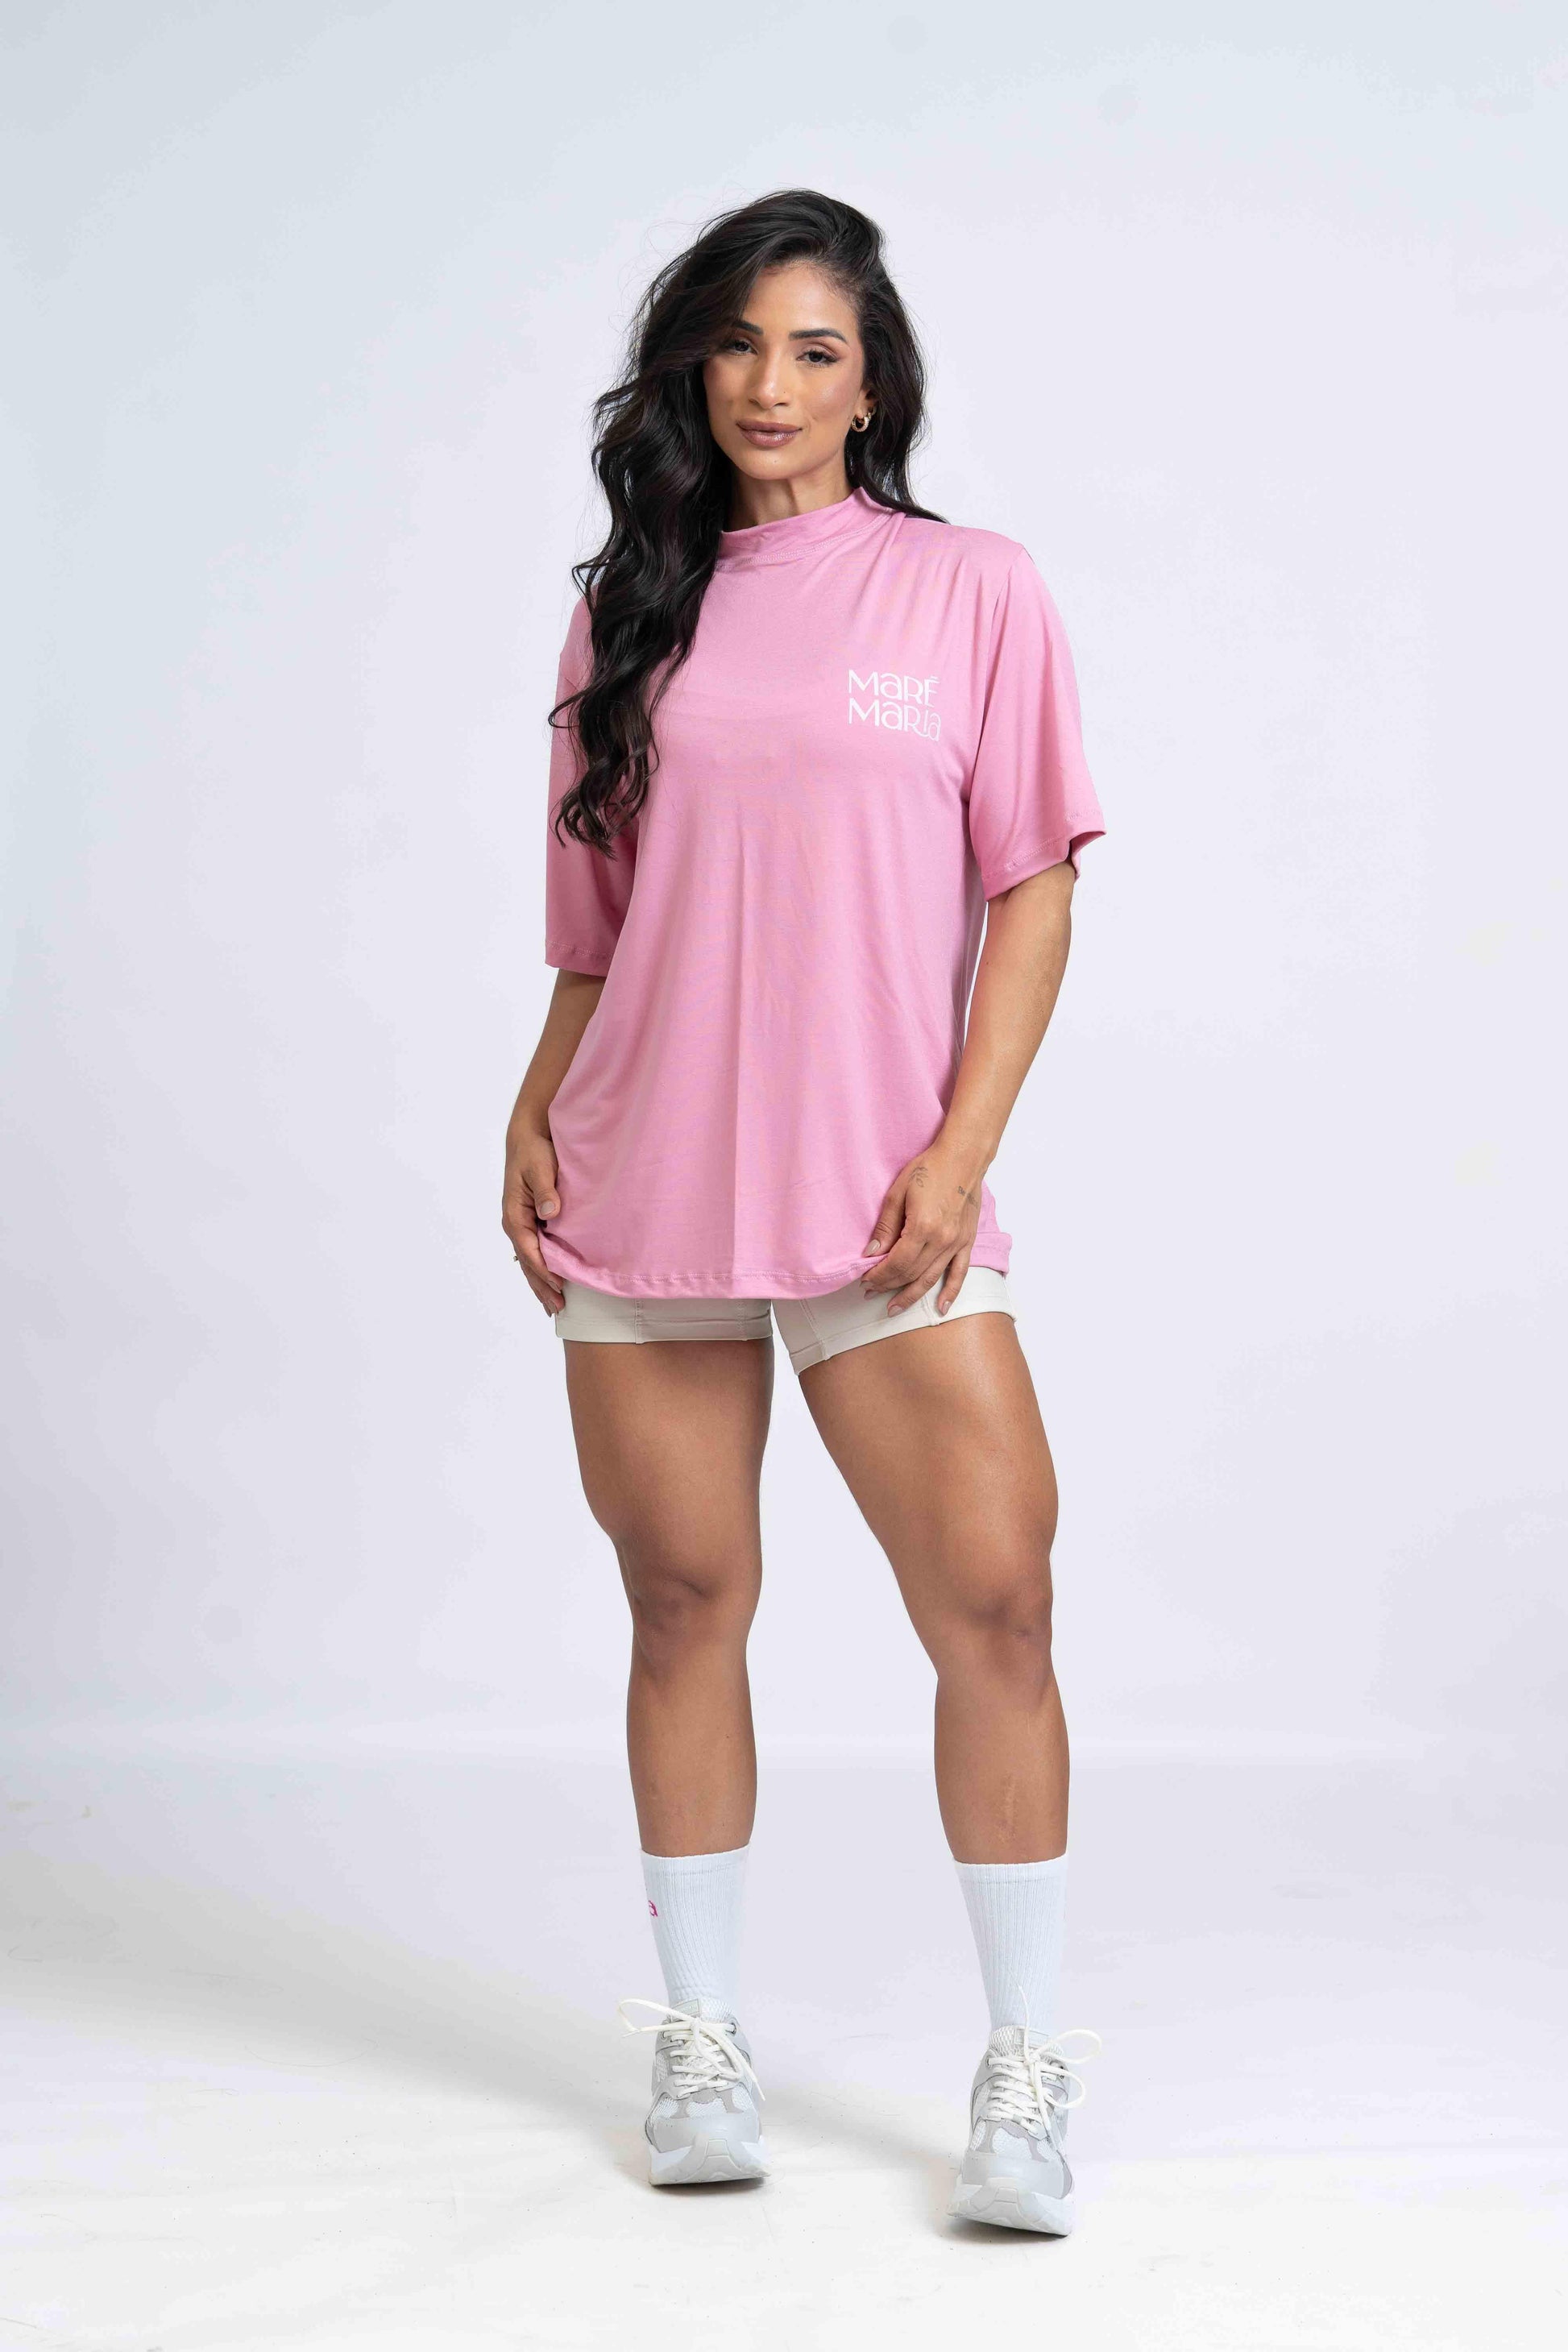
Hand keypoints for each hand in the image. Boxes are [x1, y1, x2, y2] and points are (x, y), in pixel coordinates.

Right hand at [502, 1116, 564, 1313]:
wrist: (528, 1139)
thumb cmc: (534, 1152)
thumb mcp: (540, 1167)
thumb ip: (546, 1191)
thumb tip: (550, 1213)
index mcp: (514, 1215)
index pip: (529, 1250)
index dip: (543, 1269)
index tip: (559, 1285)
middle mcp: (515, 1224)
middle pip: (528, 1263)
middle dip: (541, 1286)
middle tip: (557, 1308)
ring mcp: (522, 1225)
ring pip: (531, 1261)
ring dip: (541, 1284)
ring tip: (553, 1306)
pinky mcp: (531, 1222)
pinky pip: (536, 1252)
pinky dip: (542, 1270)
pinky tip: (550, 1283)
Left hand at [861, 1132, 984, 1316]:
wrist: (962, 1158)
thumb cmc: (929, 1169)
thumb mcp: (898, 1193)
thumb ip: (885, 1226)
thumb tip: (871, 1253)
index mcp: (922, 1227)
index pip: (896, 1263)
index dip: (879, 1275)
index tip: (865, 1280)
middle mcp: (941, 1240)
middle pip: (910, 1274)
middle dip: (888, 1285)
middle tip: (870, 1292)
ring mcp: (957, 1243)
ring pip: (930, 1279)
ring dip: (910, 1295)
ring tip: (893, 1308)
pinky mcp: (967, 1242)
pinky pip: (959, 1274)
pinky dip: (950, 1293)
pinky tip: (940, 1308)